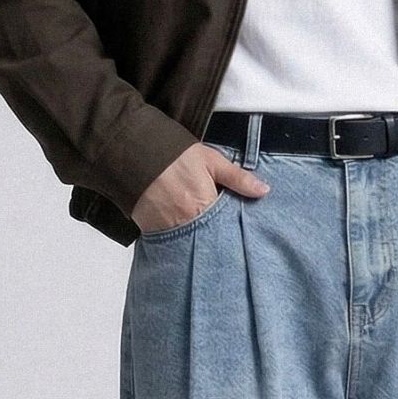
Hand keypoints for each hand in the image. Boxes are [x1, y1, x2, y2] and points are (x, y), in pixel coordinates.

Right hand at [131, 144, 269, 233]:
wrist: (133, 155)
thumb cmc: (174, 156)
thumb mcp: (211, 161)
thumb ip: (237, 178)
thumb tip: (264, 190)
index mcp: (205, 206)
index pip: (228, 227)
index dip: (234, 227)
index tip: (239, 228)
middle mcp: (187, 223)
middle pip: (210, 240)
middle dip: (218, 239)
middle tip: (222, 234)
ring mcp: (168, 230)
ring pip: (191, 243)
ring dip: (199, 239)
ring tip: (203, 232)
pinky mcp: (152, 232)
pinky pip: (171, 242)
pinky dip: (179, 239)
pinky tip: (184, 231)